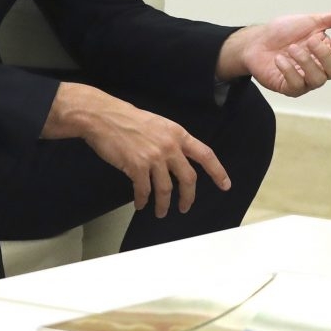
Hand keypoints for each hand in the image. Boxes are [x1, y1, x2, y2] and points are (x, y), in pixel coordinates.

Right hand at [42, 82, 229, 216]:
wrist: (105, 117)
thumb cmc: (130, 120)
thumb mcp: (159, 125)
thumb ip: (172, 142)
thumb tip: (178, 160)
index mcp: (178, 134)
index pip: (205, 155)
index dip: (218, 171)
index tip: (225, 185)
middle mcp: (170, 146)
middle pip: (188, 178)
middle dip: (188, 197)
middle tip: (185, 207)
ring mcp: (154, 157)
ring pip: (166, 189)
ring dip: (164, 204)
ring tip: (161, 212)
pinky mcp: (136, 167)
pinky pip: (144, 190)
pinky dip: (143, 200)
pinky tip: (141, 204)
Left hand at [216, 2, 330, 96]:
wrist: (257, 40)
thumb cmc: (285, 32)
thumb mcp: (312, 21)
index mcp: (329, 52)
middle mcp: (321, 68)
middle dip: (324, 56)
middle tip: (310, 41)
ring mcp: (305, 80)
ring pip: (318, 80)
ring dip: (306, 62)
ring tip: (291, 48)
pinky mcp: (289, 88)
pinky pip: (296, 86)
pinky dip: (289, 71)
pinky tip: (280, 59)